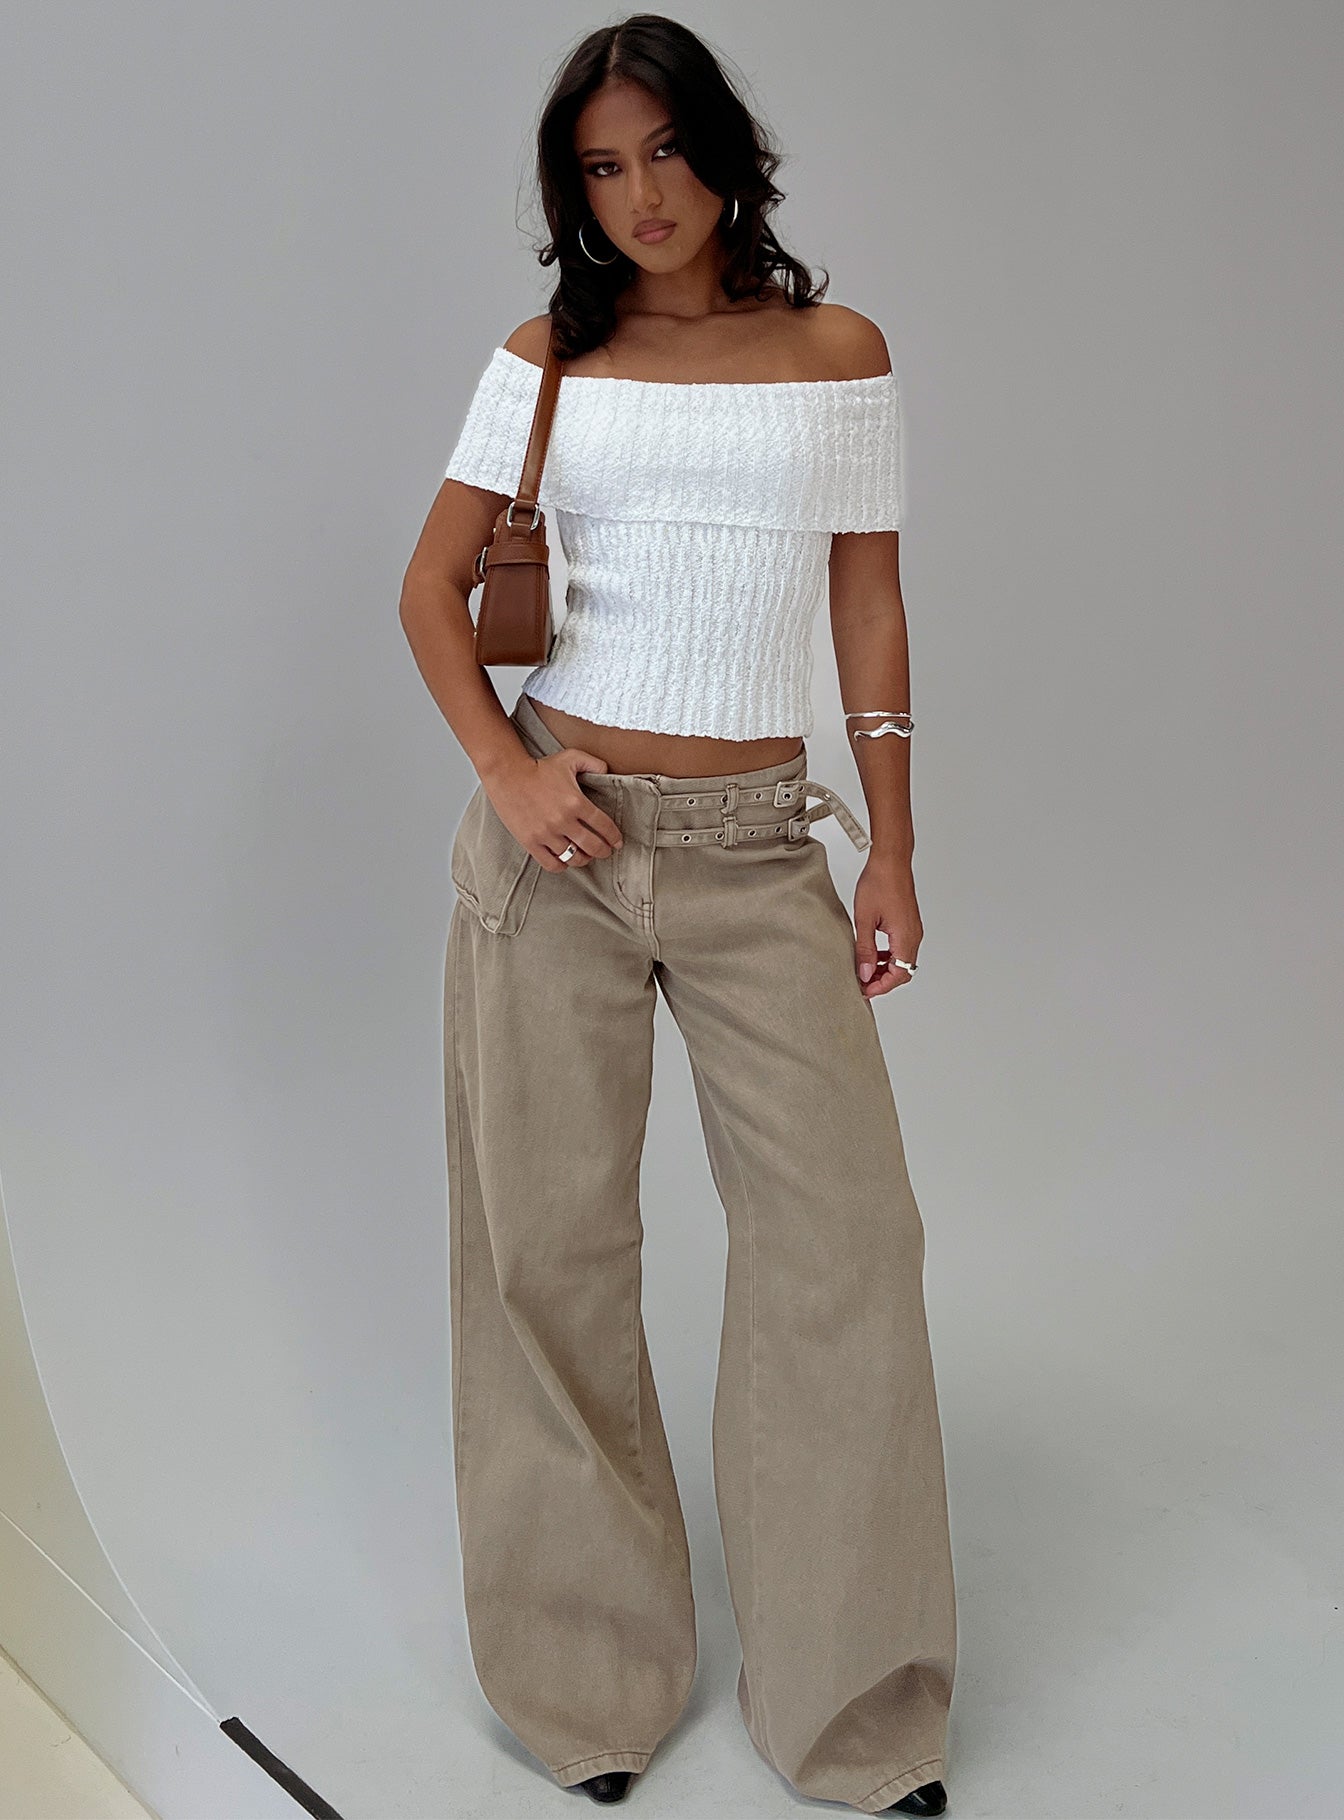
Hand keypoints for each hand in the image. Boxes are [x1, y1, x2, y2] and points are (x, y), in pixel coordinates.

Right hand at [483, 747, 624, 872]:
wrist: (508, 774)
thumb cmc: (540, 767)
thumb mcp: (570, 758)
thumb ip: (593, 763)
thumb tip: (607, 771)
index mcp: (576, 802)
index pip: (604, 826)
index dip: (614, 837)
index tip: (617, 842)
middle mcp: (563, 821)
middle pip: (592, 846)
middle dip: (603, 851)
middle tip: (606, 851)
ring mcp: (546, 834)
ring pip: (573, 858)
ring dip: (583, 859)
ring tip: (585, 856)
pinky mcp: (531, 842)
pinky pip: (552, 864)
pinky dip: (562, 865)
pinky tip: (565, 860)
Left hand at [853, 851, 921, 997]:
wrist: (890, 861)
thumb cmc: (879, 883)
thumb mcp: (865, 920)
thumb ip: (865, 950)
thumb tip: (865, 973)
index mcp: (905, 937)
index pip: (898, 975)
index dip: (880, 986)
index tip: (864, 990)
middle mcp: (913, 936)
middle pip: (903, 972)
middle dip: (883, 981)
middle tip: (862, 983)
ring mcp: (913, 930)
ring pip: (902, 961)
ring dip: (885, 969)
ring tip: (864, 969)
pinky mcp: (909, 924)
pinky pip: (902, 949)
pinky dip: (888, 957)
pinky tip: (873, 953)